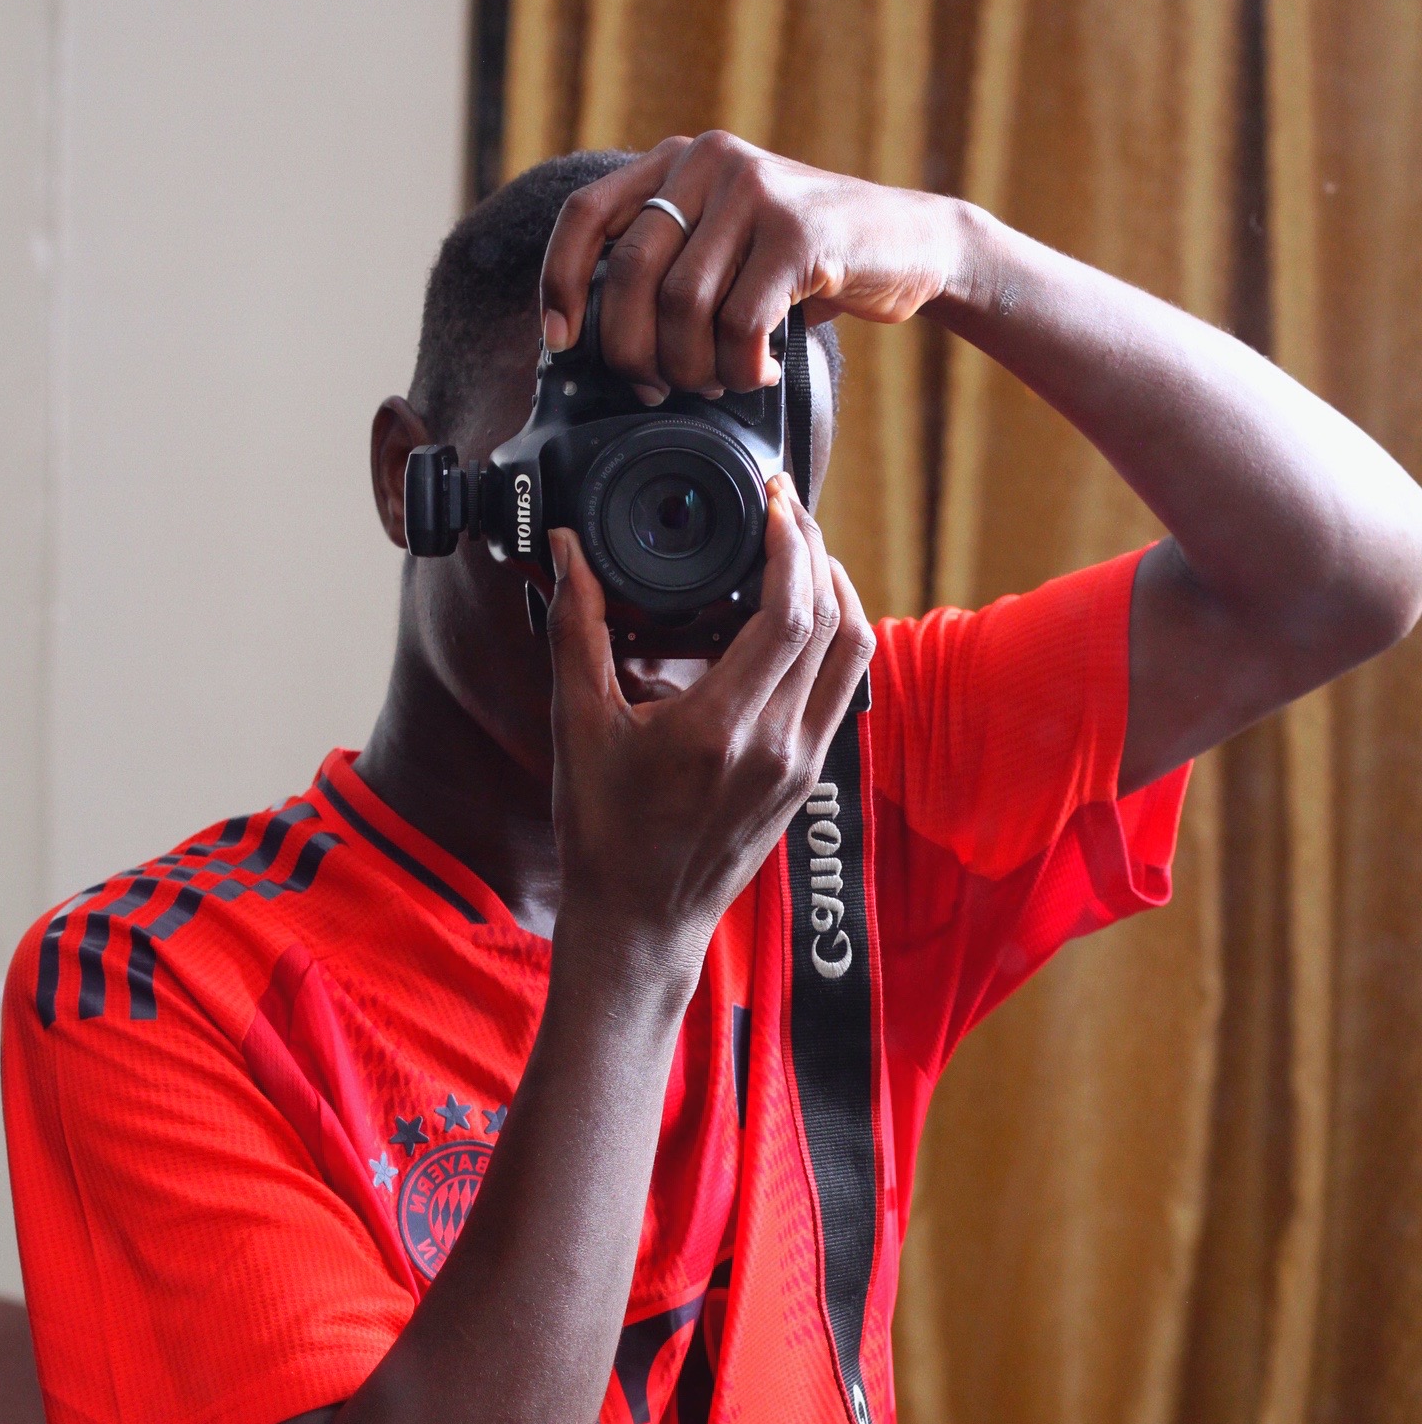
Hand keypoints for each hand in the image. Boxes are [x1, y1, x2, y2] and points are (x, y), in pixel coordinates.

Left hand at [540, 132, 956, 396]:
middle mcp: (709, 161)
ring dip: (694, 367)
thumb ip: (670, 267)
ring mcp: (755, 189)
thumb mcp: (727, 248)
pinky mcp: (798, 231)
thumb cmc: (806, 264)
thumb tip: (597, 343)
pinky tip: (760, 370)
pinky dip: (741, 366)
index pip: (586, 215)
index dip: (561, 283)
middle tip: (658, 386)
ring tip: (720, 380)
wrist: (909, 245)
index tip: (561, 342)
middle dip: (634, 352)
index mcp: (677, 162)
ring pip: (684, 307)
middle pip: (630, 275)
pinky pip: (740, 322)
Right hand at [546, 475, 872, 969]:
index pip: (791, 613)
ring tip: (802, 551)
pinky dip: (834, 637)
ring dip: (838, 590)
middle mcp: (777, 745)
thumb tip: (569, 552)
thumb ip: (576, 629)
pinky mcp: (808, 777)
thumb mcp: (578, 726)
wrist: (641, 922)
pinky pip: (842, 688)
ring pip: (853, 653)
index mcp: (722, 728)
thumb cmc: (604, 834)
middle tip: (785, 511)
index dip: (792, 544)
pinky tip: (800, 615)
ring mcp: (801, 763)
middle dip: (816, 550)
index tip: (773, 502)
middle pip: (834, 620)